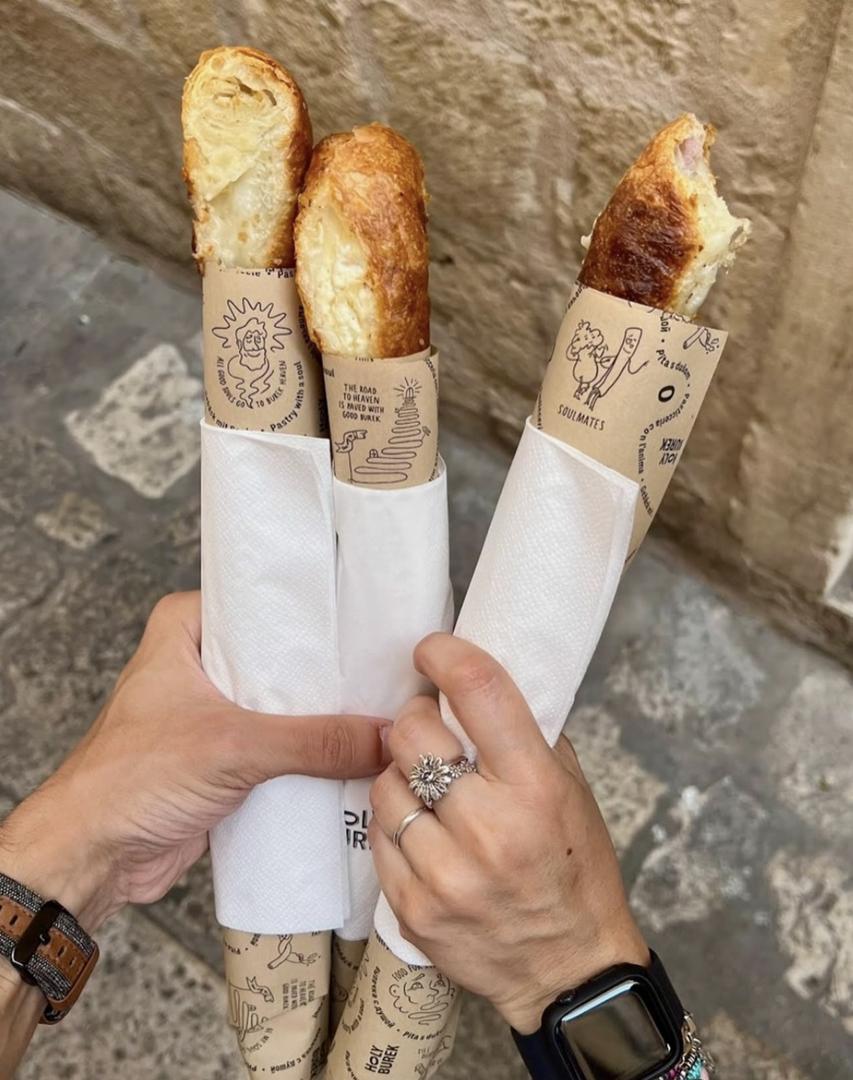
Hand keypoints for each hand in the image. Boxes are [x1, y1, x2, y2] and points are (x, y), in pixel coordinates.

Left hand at [0, 591, 388, 933]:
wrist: (91, 856)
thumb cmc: (125, 781)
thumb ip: (313, 741)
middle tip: (381, 671)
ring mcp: (213, 712)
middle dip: (328, 671)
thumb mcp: (233, 747)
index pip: (264, 600)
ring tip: (377, 713)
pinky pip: (279, 747)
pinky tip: (349, 756)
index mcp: (186, 629)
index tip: (366, 618)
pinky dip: (308, 756)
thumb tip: (382, 737)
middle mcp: (199, 663)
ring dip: (322, 719)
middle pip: (281, 655)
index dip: (315, 611)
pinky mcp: (224, 758)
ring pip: (283, 704)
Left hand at [368, 633, 647, 1034]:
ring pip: (385, 784)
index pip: (480, 691)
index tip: (431, 649)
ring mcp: (447, 873)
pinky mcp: (414, 908)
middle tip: (428, 729)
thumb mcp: (571, 791)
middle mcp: (490, 827)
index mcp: (535, 787)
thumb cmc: (576, 870)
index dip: (445, 655)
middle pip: (413, 733)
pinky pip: (378, 837)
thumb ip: (526, 738)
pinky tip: (421, 832)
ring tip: (427, 790)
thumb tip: (474, 686)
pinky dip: (393, 824)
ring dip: (400, 776)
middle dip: (415, 720)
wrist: (569, 971)